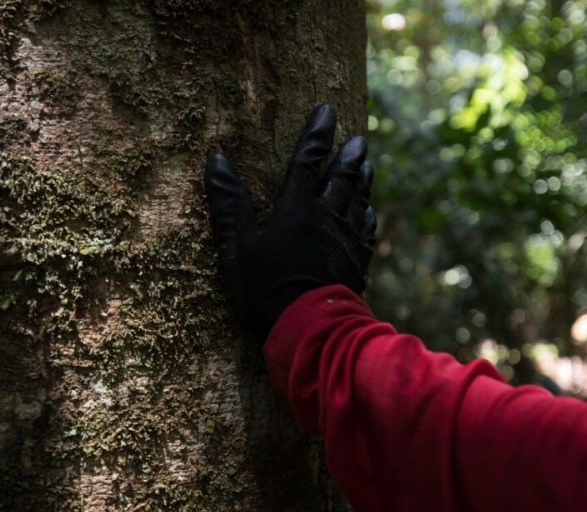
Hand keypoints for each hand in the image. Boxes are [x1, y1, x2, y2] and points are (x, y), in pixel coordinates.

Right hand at [205, 104, 376, 339]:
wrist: (308, 326)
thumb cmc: (265, 286)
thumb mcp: (237, 244)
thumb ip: (227, 201)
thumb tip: (216, 158)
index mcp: (296, 209)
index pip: (306, 162)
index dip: (316, 134)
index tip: (326, 110)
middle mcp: (326, 219)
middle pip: (341, 180)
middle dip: (348, 156)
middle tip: (358, 139)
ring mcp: (345, 243)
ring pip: (357, 204)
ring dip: (363, 183)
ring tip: (369, 166)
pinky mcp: (356, 266)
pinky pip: (365, 236)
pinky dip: (367, 220)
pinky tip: (370, 216)